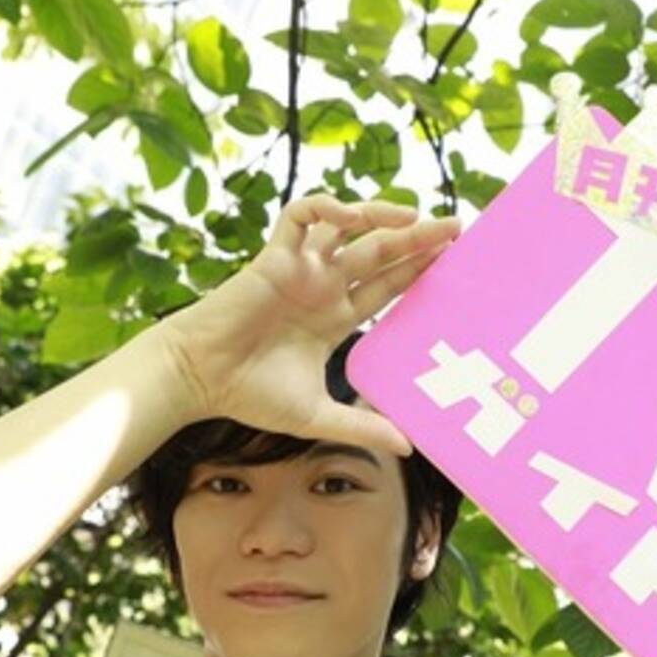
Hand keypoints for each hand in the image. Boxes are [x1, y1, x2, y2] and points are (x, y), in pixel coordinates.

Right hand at [158, 191, 460, 458]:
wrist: (200, 379)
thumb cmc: (250, 396)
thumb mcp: (317, 417)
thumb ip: (361, 426)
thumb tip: (408, 448)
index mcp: (334, 317)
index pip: (388, 286)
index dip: (418, 271)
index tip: (453, 263)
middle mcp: (323, 287)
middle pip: (380, 252)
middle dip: (417, 239)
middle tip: (455, 228)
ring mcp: (301, 269)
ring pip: (349, 227)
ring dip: (381, 216)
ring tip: (415, 217)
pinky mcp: (275, 256)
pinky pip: (302, 216)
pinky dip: (327, 208)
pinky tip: (351, 216)